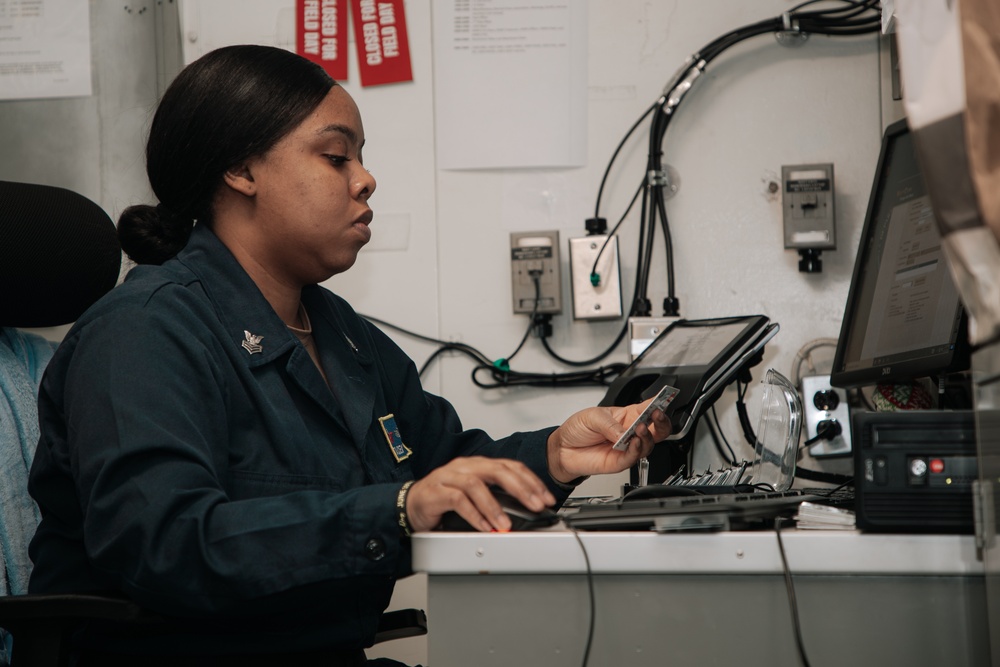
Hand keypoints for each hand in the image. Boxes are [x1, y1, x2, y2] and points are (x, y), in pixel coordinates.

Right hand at [406, 456, 555, 532]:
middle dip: (521, 489)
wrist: (410, 505)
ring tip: (505, 523)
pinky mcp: (436, 491)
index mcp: (479, 465)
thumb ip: (497, 498)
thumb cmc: (444, 501)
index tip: (546, 498)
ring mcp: (449, 477)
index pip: (510, 466)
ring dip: (494, 506)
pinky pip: (457, 500)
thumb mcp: (476, 496)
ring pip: (476, 484)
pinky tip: (484, 526)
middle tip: (535, 506)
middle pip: (497, 470)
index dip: (531, 481)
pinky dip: (473, 515)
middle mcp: (465, 466)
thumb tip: (527, 510)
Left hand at [546, 399, 672, 483]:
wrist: (563, 449)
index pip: (648, 409)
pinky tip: (633, 441)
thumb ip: (611, 424)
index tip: (664, 399)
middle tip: (658, 415)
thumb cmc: (578, 430)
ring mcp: (627, 447)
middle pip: (657, 430)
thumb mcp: (592, 417)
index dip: (659, 403)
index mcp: (627, 416)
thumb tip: (625, 432)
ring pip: (648, 444)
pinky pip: (634, 457)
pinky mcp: (620, 462)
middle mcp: (630, 432)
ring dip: (646, 436)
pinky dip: (636, 449)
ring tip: (638, 429)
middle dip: (662, 422)